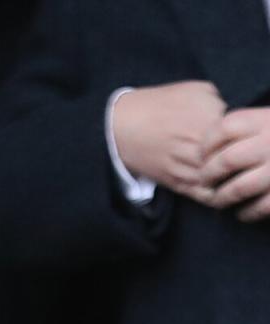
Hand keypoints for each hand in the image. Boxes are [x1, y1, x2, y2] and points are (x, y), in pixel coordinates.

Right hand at [112, 81, 225, 200]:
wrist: (125, 126)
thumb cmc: (161, 104)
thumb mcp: (195, 89)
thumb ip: (217, 102)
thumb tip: (227, 119)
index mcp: (208, 117)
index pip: (237, 133)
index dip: (236, 136)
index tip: (233, 136)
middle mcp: (199, 143)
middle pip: (229, 157)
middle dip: (233, 158)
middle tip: (230, 157)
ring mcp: (187, 165)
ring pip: (217, 178)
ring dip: (225, 179)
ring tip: (226, 174)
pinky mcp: (176, 182)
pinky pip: (202, 194)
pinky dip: (213, 194)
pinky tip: (217, 189)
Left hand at [199, 108, 269, 220]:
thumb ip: (249, 126)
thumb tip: (210, 142)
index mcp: (267, 119)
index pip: (225, 127)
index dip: (207, 143)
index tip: (201, 155)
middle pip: (226, 160)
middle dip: (208, 174)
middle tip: (204, 182)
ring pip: (238, 189)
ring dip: (222, 198)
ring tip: (218, 201)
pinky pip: (258, 208)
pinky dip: (245, 213)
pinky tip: (241, 212)